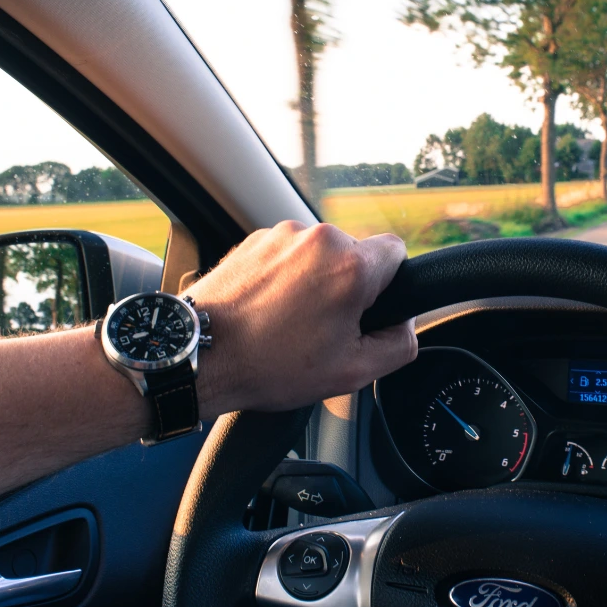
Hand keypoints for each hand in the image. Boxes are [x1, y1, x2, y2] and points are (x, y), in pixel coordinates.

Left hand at [184, 221, 416, 414]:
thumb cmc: (270, 365)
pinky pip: (289, 255)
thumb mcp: (352, 372)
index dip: (390, 285)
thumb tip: (405, 326)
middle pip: (356, 255)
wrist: (201, 355)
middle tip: (324, 328)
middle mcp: (319, 239)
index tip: (368, 310)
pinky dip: (286, 278)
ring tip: (289, 323)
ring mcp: (283, 235)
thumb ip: (399, 345)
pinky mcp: (255, 239)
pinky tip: (269, 311)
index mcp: (351, 266)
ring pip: (320, 256)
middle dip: (348, 288)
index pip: (397, 251)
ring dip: (315, 283)